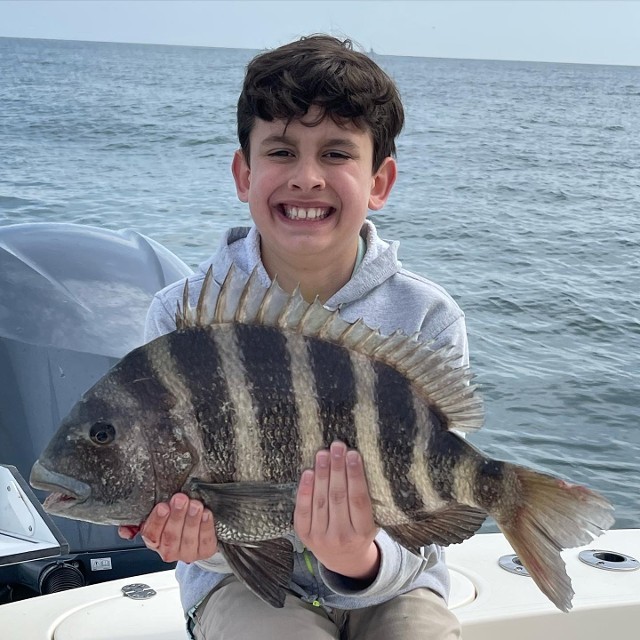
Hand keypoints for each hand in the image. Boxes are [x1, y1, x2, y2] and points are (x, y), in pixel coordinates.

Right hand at [117, 493, 216, 562]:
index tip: (162, 506)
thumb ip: (139, 520)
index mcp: (154, 541)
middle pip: (171, 536)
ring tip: (195, 504)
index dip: (157, 521)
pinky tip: (206, 514)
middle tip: (180, 499)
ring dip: (192, 520)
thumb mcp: (156, 517)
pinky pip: (205, 540)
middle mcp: (169, 550)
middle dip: (176, 516)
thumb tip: (124, 529)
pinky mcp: (205, 551)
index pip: (151, 535)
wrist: (197, 535)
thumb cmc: (173, 521)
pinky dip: (206, 526)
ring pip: (188, 538)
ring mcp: (188, 553)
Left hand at [294, 441, 379, 581]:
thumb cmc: (360, 533)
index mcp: (363, 533)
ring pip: (321, 500)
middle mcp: (342, 536)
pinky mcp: (305, 536)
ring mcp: (321, 537)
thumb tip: (358, 463)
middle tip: (337, 446)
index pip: (359, 500)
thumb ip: (367, 500)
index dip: (355, 475)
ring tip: (323, 453)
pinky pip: (303, 510)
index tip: (353, 454)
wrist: (344, 561)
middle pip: (338, 496)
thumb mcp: (372, 522)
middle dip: (337, 468)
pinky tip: (308, 472)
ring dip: (322, 474)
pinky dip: (304, 490)